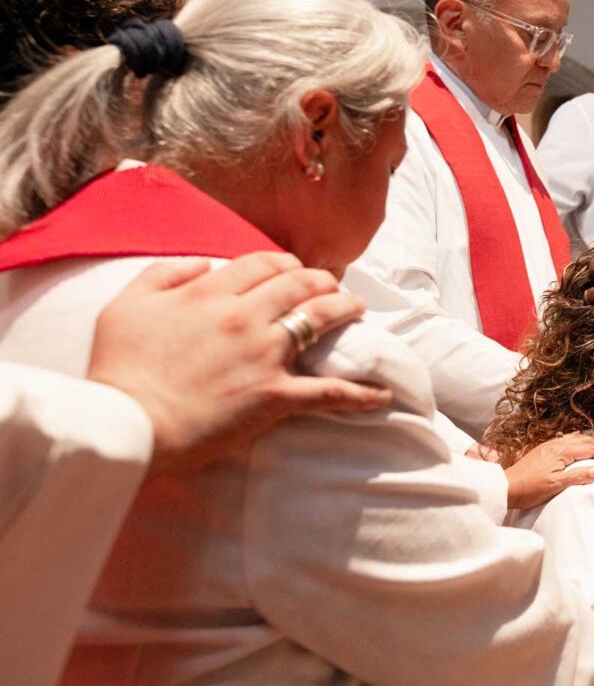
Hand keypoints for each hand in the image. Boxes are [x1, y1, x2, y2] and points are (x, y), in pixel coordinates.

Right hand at [87, 253, 389, 475]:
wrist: (128, 422)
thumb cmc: (119, 368)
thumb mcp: (125, 307)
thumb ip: (163, 275)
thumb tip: (201, 263)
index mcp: (210, 293)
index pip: (261, 263)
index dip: (284, 262)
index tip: (292, 269)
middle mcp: (244, 316)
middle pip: (300, 284)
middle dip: (322, 280)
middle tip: (332, 286)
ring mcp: (265, 355)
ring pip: (321, 320)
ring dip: (346, 309)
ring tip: (359, 311)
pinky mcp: (276, 395)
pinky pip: (329, 391)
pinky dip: (360, 393)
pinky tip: (381, 395)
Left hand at [501, 433, 593, 509]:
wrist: (505, 487)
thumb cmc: (529, 488)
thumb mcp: (555, 485)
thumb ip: (578, 476)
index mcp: (561, 450)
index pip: (591, 449)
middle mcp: (556, 443)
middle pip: (587, 440)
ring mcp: (550, 445)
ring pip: (578, 438)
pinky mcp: (545, 450)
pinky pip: (569, 440)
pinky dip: (582, 443)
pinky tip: (583, 448)